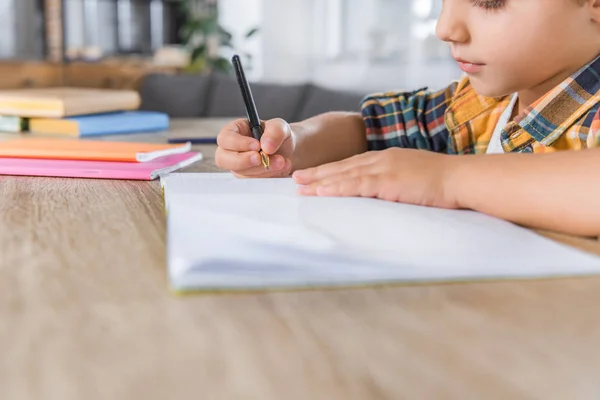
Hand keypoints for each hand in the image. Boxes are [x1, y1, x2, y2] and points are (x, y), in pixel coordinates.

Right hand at [215, 118, 294, 177]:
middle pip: (223, 160)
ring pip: (241, 173)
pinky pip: (253, 181)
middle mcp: (232, 150)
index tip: (257, 145)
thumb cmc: (278, 136)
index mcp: (234, 132)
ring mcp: (239, 166)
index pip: (225, 139)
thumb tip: (266, 146)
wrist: (289, 152)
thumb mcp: (280, 126)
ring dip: (263, 169)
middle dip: (243, 161)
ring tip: (281, 161)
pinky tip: (281, 168)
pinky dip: (268, 176)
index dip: (238, 143)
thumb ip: (275, 131)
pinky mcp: (248, 178)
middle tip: (261, 158)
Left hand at [292, 148, 459, 208]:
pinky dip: (336, 187)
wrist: (462, 178)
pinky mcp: (387, 180)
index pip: (354, 164)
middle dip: (318, 173)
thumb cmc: (444, 182)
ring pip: (344, 174)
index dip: (333, 170)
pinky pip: (355, 185)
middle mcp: (382, 160)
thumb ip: (397, 185)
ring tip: (300, 186)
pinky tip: (320, 191)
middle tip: (296, 178)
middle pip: (343, 167)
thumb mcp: (415, 178)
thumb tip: (386, 196)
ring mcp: (384, 168)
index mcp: (388, 159)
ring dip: (320, 180)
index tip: (316, 175)